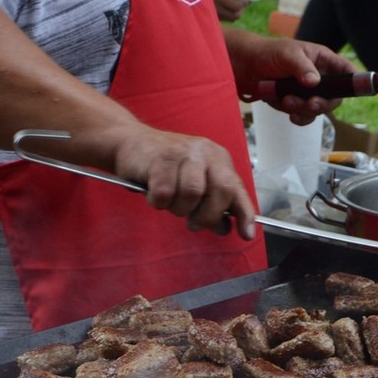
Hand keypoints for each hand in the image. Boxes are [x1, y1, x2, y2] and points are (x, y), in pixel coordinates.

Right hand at [110, 125, 257, 240]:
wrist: (131, 143)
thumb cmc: (164, 168)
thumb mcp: (193, 184)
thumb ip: (211, 205)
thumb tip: (225, 228)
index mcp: (218, 160)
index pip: (236, 188)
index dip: (245, 213)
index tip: (246, 235)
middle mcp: (206, 152)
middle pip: (221, 190)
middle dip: (207, 214)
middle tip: (193, 222)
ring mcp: (184, 152)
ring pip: (192, 193)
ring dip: (178, 208)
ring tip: (168, 201)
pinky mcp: (161, 158)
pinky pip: (165, 193)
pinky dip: (158, 202)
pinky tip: (153, 192)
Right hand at [208, 0, 249, 21]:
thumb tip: (242, 0)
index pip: (238, 6)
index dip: (243, 4)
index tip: (245, 0)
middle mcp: (218, 10)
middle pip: (236, 16)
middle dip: (240, 11)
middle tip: (240, 5)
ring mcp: (215, 16)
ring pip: (231, 19)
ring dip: (235, 14)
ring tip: (233, 7)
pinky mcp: (213, 20)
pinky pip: (225, 20)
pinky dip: (228, 16)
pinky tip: (226, 10)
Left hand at [224, 30, 354, 123]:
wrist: (246, 67)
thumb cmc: (269, 53)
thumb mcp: (288, 54)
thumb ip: (302, 67)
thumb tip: (315, 82)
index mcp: (323, 60)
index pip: (346, 72)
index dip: (354, 82)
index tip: (353, 91)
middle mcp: (319, 78)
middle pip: (334, 98)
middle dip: (322, 103)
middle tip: (311, 103)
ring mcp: (308, 93)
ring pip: (317, 110)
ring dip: (304, 109)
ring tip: (286, 101)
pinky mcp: (296, 104)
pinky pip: (303, 116)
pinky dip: (296, 116)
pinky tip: (286, 109)